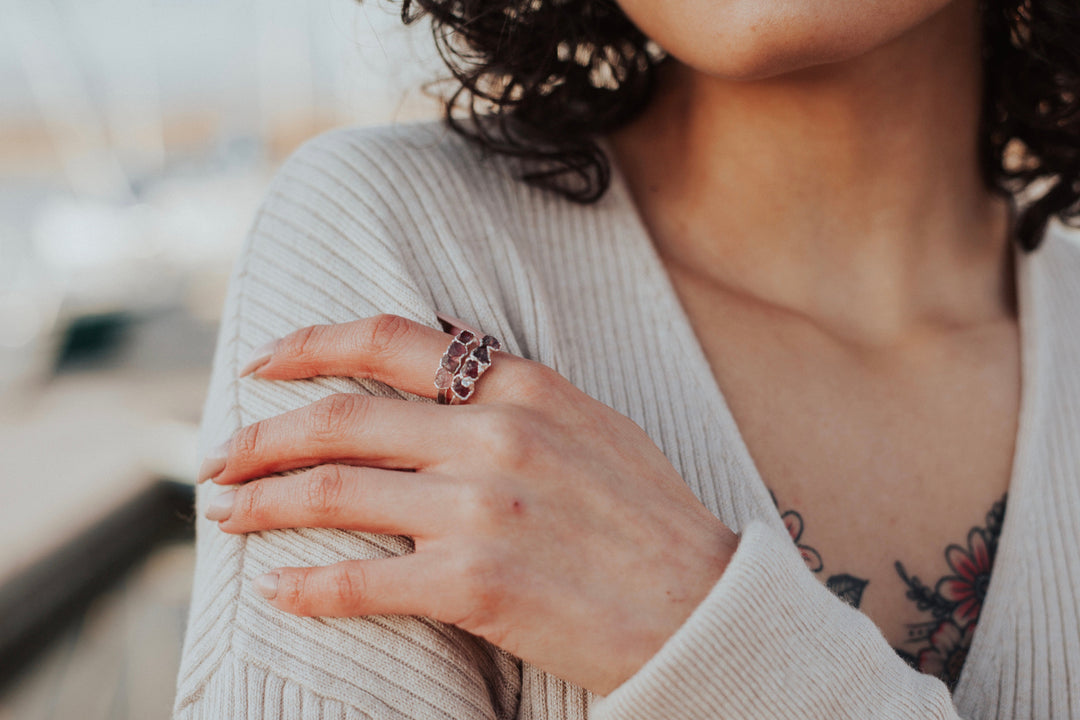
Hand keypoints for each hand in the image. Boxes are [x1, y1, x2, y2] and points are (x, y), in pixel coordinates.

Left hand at [198, 313, 737, 694]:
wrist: (702, 606)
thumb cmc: (651, 518)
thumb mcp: (593, 422)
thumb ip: (515, 393)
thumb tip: (443, 367)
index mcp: (523, 387)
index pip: (390, 341)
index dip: (311, 344)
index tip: (264, 363)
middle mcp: (495, 436)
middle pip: (342, 419)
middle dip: (263, 436)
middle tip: (219, 455)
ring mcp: (482, 509)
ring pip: (334, 493)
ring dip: (262, 503)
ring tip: (225, 512)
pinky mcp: (475, 586)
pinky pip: (361, 581)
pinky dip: (305, 587)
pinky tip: (275, 590)